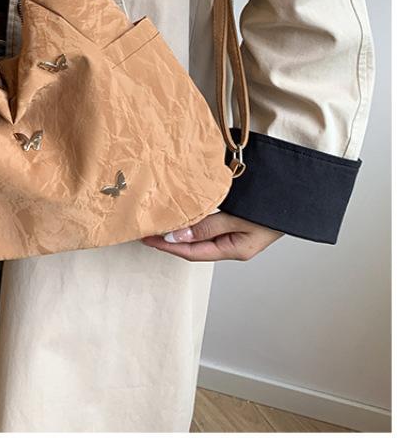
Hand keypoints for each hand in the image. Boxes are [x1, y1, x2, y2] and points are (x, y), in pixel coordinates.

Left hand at [141, 211, 282, 261]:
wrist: (298, 193)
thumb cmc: (273, 207)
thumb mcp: (238, 219)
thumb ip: (208, 227)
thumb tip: (176, 236)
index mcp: (234, 250)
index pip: (192, 252)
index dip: (167, 246)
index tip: (147, 237)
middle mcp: (232, 244)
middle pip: (193, 245)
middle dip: (170, 239)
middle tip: (147, 228)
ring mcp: (235, 233)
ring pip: (200, 233)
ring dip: (180, 227)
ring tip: (160, 220)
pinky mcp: (236, 219)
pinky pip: (209, 222)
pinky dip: (193, 217)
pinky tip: (183, 210)